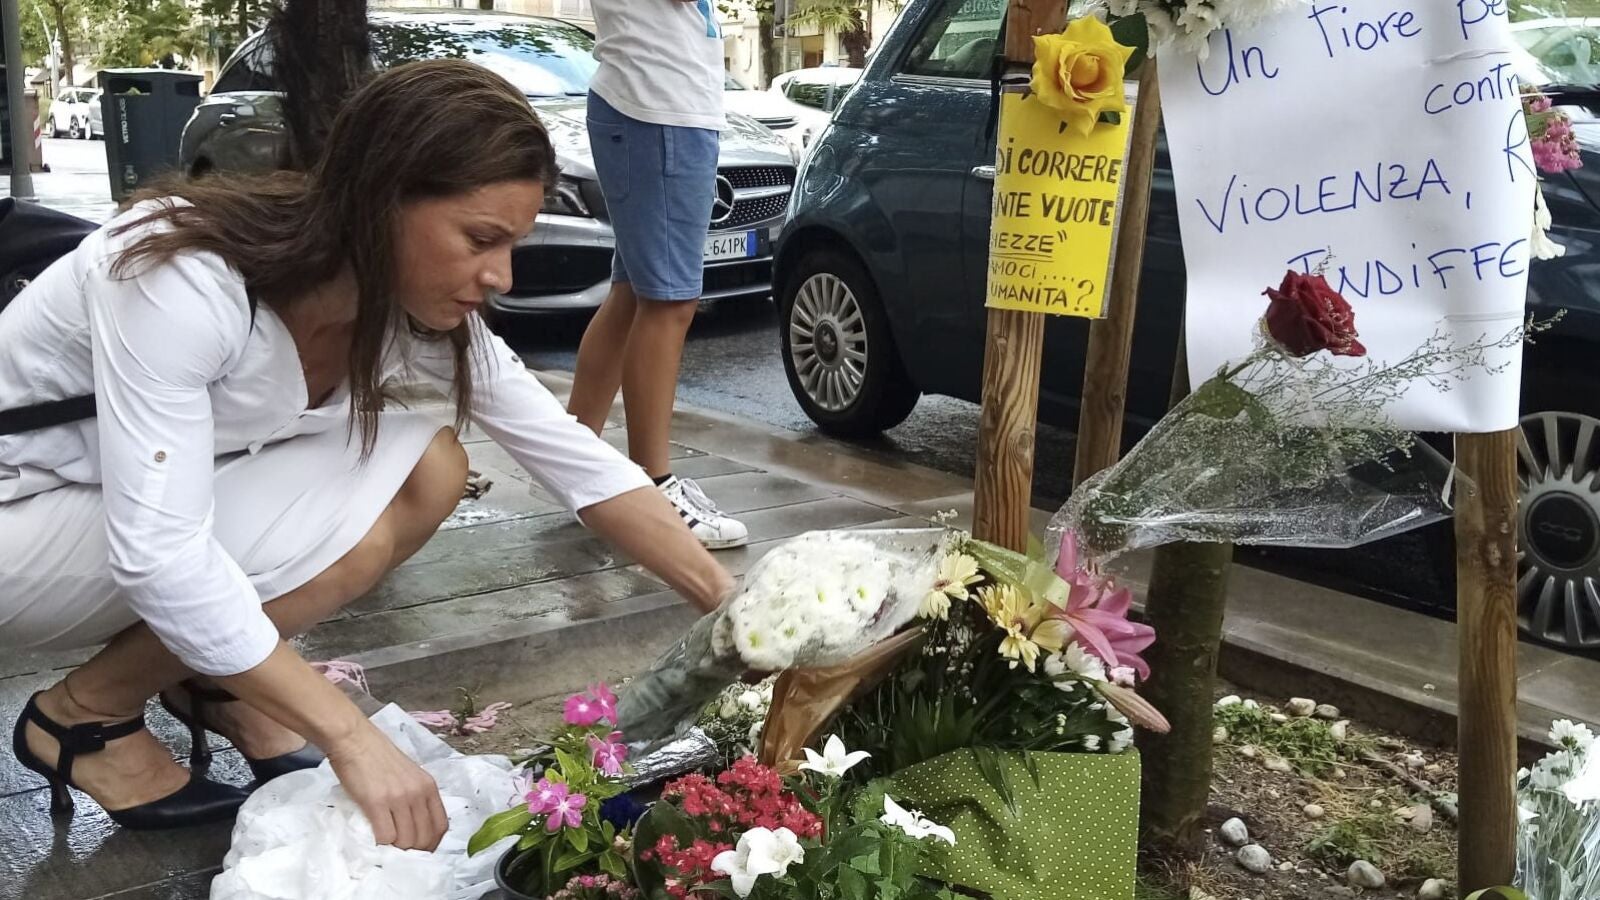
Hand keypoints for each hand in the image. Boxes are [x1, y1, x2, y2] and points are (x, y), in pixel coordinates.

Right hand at [326, 724, 447, 850]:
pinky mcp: (377, 802)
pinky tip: (375, 839)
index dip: (432, 843)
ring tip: (386, 846)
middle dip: (413, 851)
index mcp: (429, 787)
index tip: (420, 850)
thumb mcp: (409, 775)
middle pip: (425, 837)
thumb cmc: (378, 757)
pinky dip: (381, 844)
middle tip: (399, 852)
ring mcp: (399, 798)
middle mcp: (418, 793)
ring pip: (406, 840)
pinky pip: (386, 836)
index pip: (441, 825)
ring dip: (396, 850)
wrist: (355, 740)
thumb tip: (413, 826)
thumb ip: (415, 796)